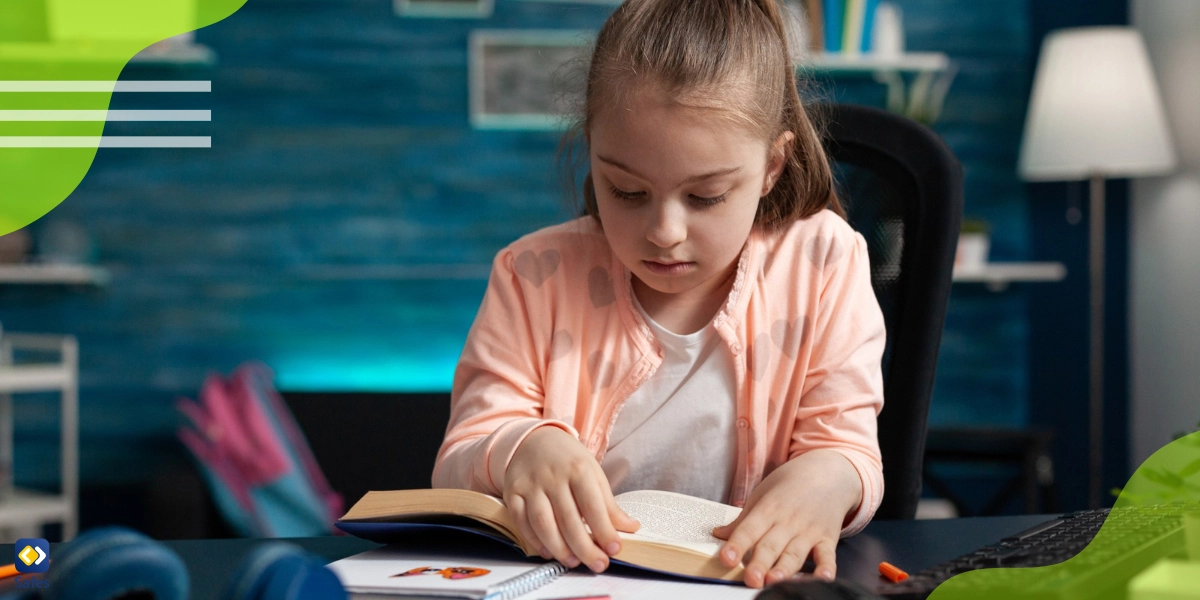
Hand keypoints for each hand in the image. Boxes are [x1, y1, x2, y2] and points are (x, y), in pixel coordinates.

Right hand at [504, 426, 639, 572]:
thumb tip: (629, 528)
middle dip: (585, 547)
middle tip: (598, 564)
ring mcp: (530, 485)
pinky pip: (522, 522)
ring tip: (574, 561)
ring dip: (560, 548)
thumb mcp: (593, 472)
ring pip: (543, 524)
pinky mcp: (513, 493)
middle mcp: (552, 476)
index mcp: (578, 468)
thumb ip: (609, 503)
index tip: (615, 549)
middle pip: (569, 520)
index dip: (605, 530)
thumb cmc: (568, 460)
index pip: (593, 506)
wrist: (534, 439)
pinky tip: (548, 552)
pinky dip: (535, 541)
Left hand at [712, 450, 861, 588]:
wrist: (828, 472)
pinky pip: (828, 556)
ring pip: (795, 554)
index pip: (749, 529)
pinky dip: (826, 568)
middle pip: (770, 546)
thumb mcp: (762, 494)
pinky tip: (823, 578)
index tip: (726, 558)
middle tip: (750, 579)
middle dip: (760, 563)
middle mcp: (788, 521)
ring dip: (785, 569)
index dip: (737, 544)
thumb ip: (743, 519)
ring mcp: (809, 531)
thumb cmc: (790, 484)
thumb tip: (718, 535)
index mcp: (768, 509)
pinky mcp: (828, 538)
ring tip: (773, 581)